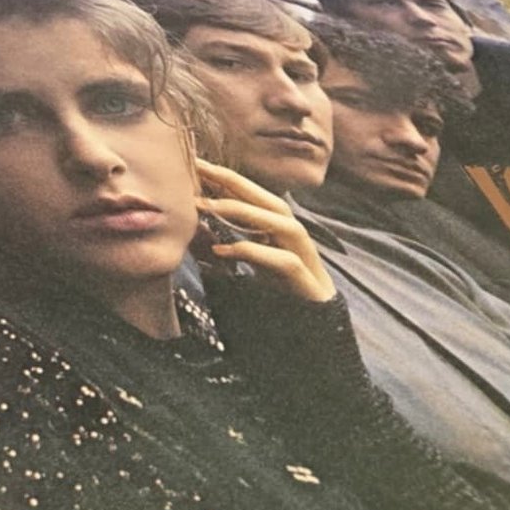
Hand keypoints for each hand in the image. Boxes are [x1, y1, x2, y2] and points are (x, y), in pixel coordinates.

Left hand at [195, 160, 334, 302]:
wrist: (314, 345)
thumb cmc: (277, 307)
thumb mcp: (246, 273)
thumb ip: (227, 253)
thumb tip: (195, 236)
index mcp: (283, 239)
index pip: (259, 202)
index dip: (229, 181)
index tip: (196, 164)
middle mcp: (298, 245)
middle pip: (274, 203)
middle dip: (236, 182)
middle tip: (199, 168)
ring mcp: (308, 264)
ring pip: (287, 226)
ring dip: (246, 212)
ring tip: (207, 206)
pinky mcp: (310, 287)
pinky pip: (285, 262)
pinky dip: (254, 253)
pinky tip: (223, 252)